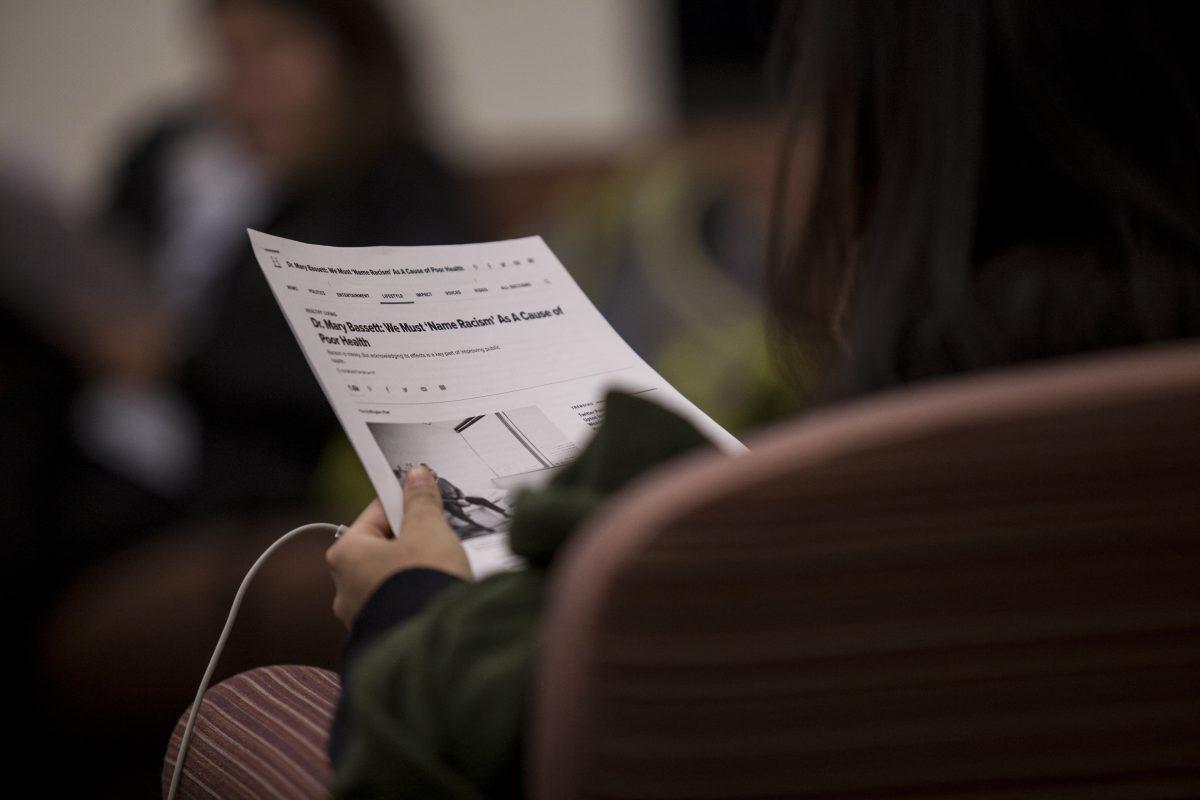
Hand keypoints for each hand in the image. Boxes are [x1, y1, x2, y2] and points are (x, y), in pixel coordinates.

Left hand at [326, 465, 471, 627]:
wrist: (435, 645)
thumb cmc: (421, 587)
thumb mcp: (428, 530)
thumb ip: (421, 501)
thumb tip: (416, 478)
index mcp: (346, 555)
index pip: (375, 513)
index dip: (404, 502)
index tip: (421, 495)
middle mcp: (344, 586)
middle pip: (383, 545)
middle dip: (413, 539)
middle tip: (438, 536)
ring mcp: (362, 614)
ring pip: (392, 576)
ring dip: (416, 568)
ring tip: (442, 568)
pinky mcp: (382, 632)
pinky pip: (401, 602)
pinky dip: (418, 594)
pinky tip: (437, 592)